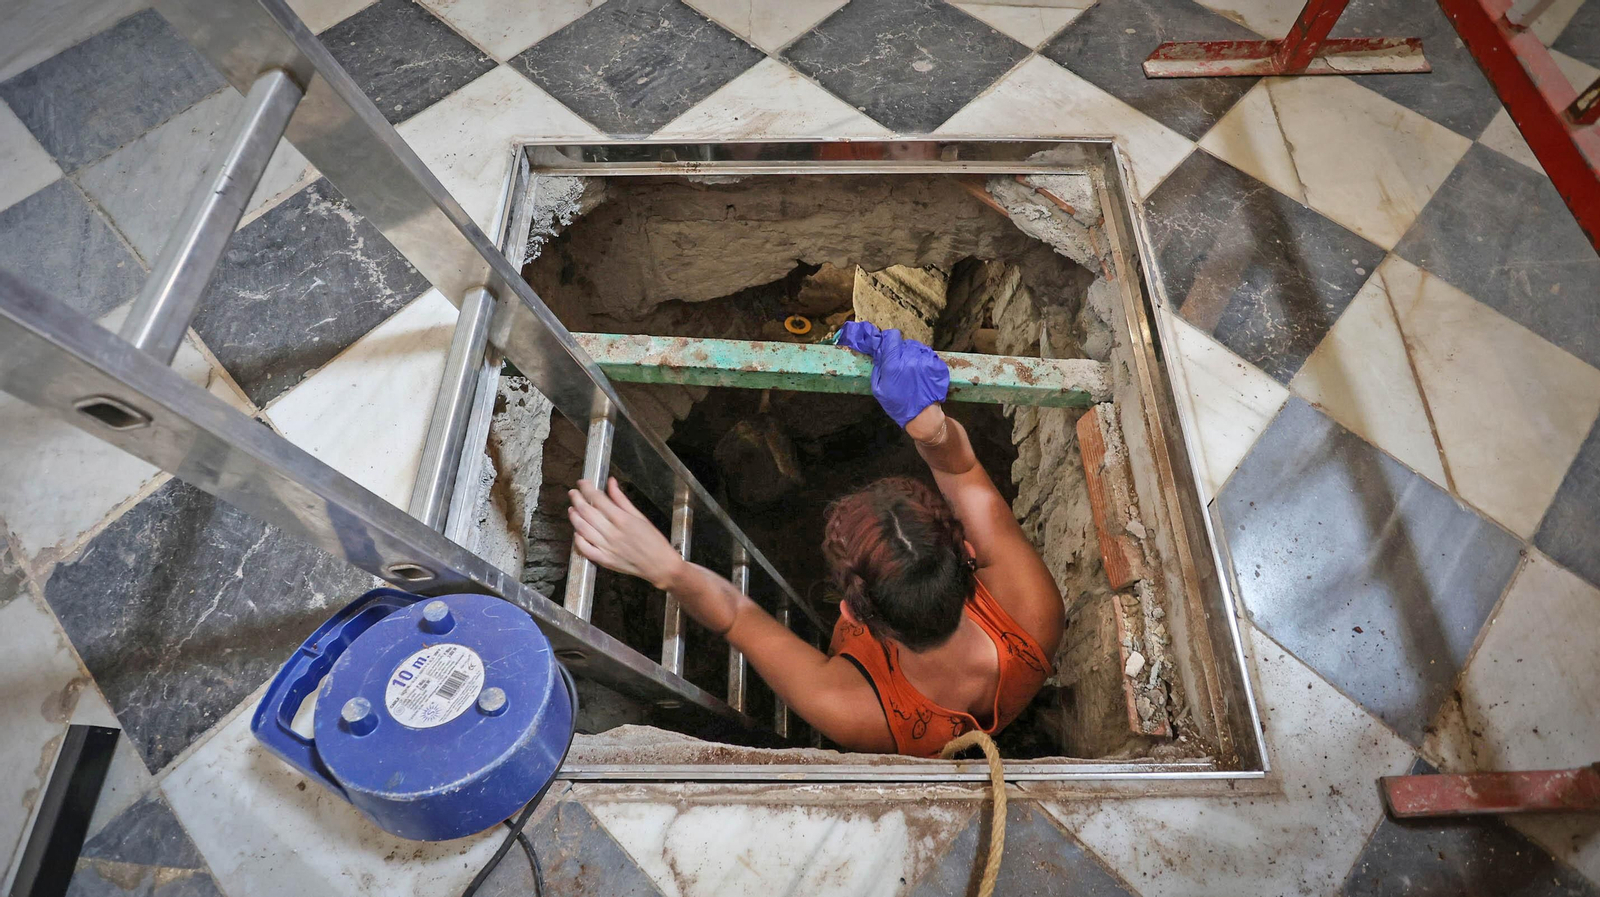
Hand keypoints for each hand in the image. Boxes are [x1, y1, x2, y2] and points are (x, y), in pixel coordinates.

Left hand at [567, 478, 683, 589]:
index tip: (582, 483)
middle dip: (577, 499)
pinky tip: (577, 532)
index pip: (598, 499)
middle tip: (573, 492)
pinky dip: (577, 539)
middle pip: (586, 512)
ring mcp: (606, 547)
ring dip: (574, 517)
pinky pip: (584, 548)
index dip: (586, 488)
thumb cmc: (653, 540)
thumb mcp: (639, 516)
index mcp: (622, 519)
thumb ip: (621, 499)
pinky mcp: (604, 560)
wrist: (659, 565)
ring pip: (582, 528)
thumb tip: (611, 483)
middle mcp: (612, 532)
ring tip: (572, 509)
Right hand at [834, 320, 949, 427]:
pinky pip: (928, 355)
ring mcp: (925, 361)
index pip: (892, 337)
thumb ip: (878, 367)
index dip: (889, 340)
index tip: (889, 347)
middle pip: (904, 343)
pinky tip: (922, 374)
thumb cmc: (898, 405)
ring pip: (917, 348)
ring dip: (913, 355)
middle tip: (900, 365)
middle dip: (900, 351)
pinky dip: (924, 361)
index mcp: (893, 365)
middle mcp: (910, 359)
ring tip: (912, 371)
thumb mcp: (878, 389)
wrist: (923, 416)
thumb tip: (879, 352)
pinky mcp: (937, 364)